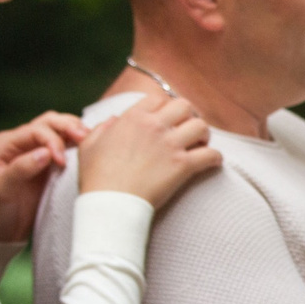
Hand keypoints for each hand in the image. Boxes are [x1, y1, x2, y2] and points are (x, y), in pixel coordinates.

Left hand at [0, 111, 88, 244]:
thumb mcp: (1, 191)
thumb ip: (21, 169)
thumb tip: (46, 153)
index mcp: (7, 144)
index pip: (36, 131)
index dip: (53, 141)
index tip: (62, 162)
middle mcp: (21, 143)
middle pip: (49, 122)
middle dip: (68, 127)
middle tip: (85, 138)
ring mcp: (36, 152)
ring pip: (58, 130)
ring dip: (74, 131)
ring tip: (90, 139)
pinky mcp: (48, 165)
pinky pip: (65, 147)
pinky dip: (76, 144)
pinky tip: (88, 148)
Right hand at [79, 87, 222, 208]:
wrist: (110, 205)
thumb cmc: (97, 178)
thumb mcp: (89, 146)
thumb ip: (102, 129)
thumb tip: (114, 122)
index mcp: (133, 118)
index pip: (159, 98)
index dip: (166, 107)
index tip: (168, 119)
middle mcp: (154, 126)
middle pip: (184, 106)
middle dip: (188, 116)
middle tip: (187, 130)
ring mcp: (170, 145)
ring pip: (201, 126)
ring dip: (203, 135)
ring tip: (200, 145)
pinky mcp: (183, 166)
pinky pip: (210, 154)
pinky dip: (215, 158)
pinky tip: (212, 162)